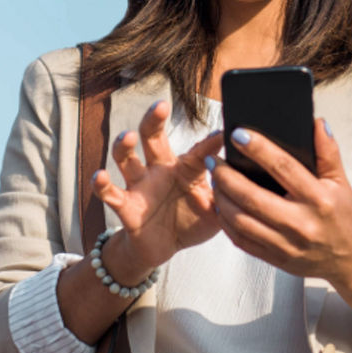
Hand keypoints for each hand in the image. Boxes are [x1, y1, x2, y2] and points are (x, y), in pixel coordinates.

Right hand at [93, 100, 222, 274]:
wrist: (162, 247)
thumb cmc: (191, 221)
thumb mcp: (216, 212)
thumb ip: (230, 199)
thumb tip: (253, 186)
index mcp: (186, 168)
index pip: (200, 151)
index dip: (212, 141)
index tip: (225, 131)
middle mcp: (160, 169)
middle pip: (153, 138)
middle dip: (154, 120)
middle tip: (161, 105)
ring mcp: (140, 185)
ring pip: (127, 159)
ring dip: (124, 146)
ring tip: (127, 137)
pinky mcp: (125, 206)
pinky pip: (110, 193)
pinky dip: (102, 185)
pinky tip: (98, 176)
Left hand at [208, 118, 351, 284]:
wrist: (348, 257)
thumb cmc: (342, 216)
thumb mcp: (340, 181)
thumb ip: (328, 151)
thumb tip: (317, 123)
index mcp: (318, 199)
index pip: (283, 168)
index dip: (258, 149)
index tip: (239, 134)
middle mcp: (301, 223)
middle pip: (253, 197)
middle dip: (226, 176)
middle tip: (214, 160)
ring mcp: (286, 244)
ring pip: (241, 220)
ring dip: (222, 198)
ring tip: (215, 181)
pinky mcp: (276, 258)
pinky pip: (242, 240)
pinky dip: (226, 222)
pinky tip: (222, 206)